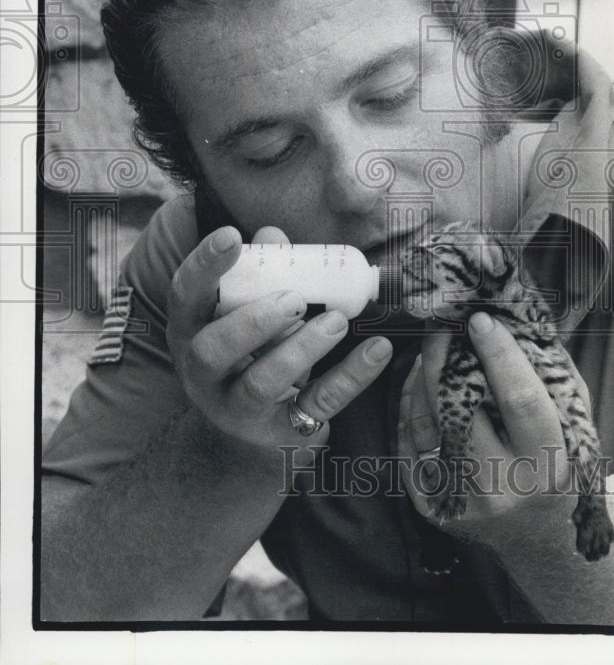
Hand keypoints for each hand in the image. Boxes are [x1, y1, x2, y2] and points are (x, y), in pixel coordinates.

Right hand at [167, 224, 392, 466]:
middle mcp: (204, 373)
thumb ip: (261, 273)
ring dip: (301, 350)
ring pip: (261, 384)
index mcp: (192, 330)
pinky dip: (351, 376)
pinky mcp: (282, 430)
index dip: (204, 265)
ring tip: (335, 322)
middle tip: (294, 299)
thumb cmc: (250, 351)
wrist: (251, 430)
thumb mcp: (247, 312)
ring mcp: (238, 407)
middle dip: (254, 321)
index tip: (231, 235)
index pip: (185, 295)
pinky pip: (316, 404)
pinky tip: (378, 349)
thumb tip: (272, 234)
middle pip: (214, 349)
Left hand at [398, 313, 588, 547]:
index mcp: (545, 461)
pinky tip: (418, 386)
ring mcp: (464, 499)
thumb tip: (515, 323)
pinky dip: (409, 407)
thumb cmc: (554, 461)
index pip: (520, 399)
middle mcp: (503, 485)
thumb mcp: (571, 424)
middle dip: (444, 358)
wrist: (534, 533)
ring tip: (430, 353)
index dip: (499, 356)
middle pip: (460, 409)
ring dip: (421, 379)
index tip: (480, 318)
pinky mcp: (432, 506)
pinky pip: (408, 442)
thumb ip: (550, 378)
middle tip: (439, 323)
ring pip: (427, 423)